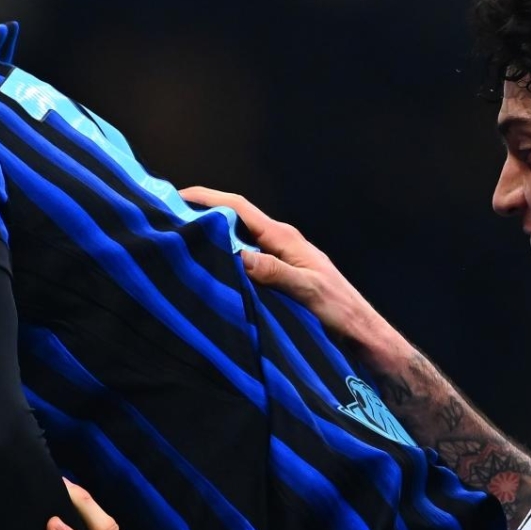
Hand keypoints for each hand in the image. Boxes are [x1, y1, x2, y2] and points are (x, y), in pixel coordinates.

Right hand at [181, 186, 392, 350]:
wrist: (361, 333)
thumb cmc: (341, 312)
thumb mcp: (308, 292)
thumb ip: (275, 273)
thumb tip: (239, 255)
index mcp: (285, 239)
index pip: (240, 208)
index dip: (209, 198)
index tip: (178, 196)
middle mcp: (280, 244)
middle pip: (235, 220)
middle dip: (204, 215)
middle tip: (170, 219)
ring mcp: (280, 260)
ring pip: (239, 241)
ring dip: (213, 238)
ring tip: (182, 242)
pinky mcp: (280, 277)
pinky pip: (246, 261)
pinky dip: (226, 259)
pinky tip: (211, 270)